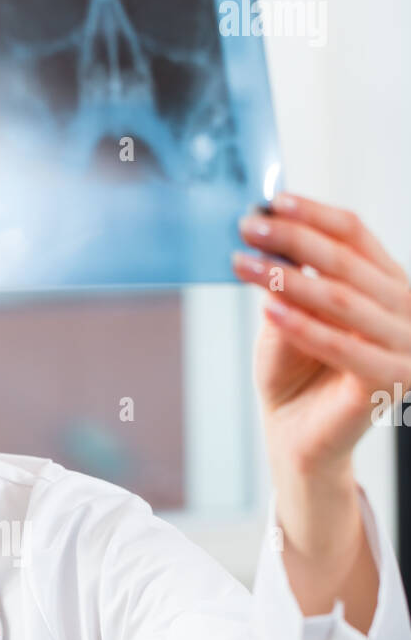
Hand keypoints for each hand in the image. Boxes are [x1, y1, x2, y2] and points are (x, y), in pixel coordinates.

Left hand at [232, 192, 410, 478]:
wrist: (297, 438)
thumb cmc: (294, 373)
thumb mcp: (289, 314)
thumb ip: (290, 277)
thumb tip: (271, 227)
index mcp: (389, 284)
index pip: (355, 235)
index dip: (313, 214)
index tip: (271, 202)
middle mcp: (407, 310)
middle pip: (346, 262)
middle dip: (293, 240)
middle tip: (249, 226)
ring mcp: (406, 346)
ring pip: (341, 299)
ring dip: (287, 278)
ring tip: (244, 263)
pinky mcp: (389, 380)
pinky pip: (340, 345)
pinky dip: (302, 325)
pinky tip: (267, 307)